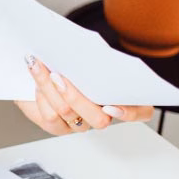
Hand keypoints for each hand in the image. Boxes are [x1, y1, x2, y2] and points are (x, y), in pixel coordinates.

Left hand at [15, 55, 153, 134]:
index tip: (110, 105)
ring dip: (50, 87)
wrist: (38, 67)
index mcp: (117, 96)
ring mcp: (80, 123)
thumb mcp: (83, 53)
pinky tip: (36, 80)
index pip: (141, 111)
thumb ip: (93, 56)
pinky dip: (42, 94)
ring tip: (38, 66)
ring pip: (69, 113)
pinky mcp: (57, 127)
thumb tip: (90, 51)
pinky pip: (51, 117)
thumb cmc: (66, 59)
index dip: (131, 112)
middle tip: (58, 75)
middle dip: (76, 96)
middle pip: (99, 120)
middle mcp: (101, 114)